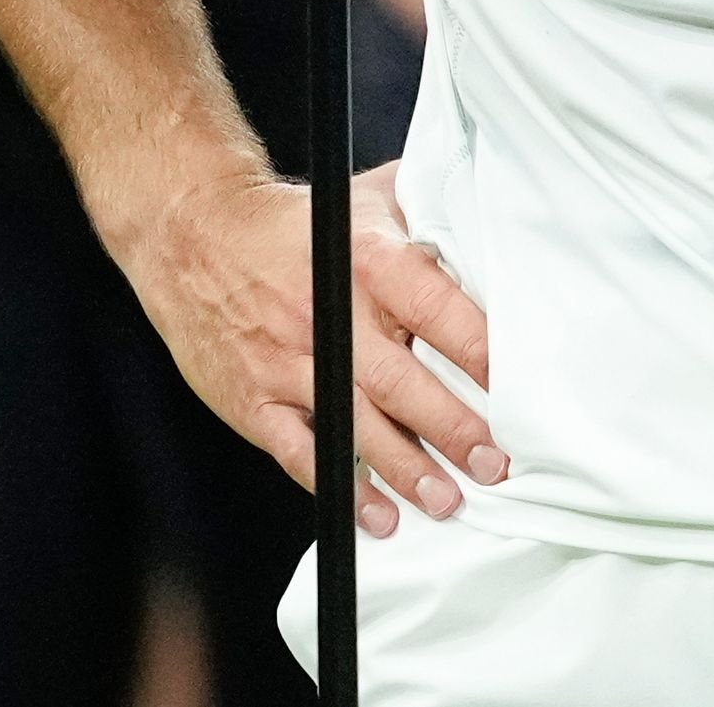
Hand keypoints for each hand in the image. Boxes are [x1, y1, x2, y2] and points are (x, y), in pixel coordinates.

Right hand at [115, 157, 500, 535]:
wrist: (193, 235)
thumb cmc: (293, 223)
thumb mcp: (369, 198)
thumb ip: (430, 213)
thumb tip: (496, 219)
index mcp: (370, 263)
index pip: (438, 312)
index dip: (482, 353)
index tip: (520, 388)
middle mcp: (332, 316)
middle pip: (404, 383)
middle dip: (454, 429)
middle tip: (496, 463)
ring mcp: (291, 363)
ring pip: (358, 425)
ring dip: (406, 469)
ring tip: (449, 499)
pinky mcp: (258, 399)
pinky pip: (302, 453)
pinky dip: (341, 488)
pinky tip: (376, 515)